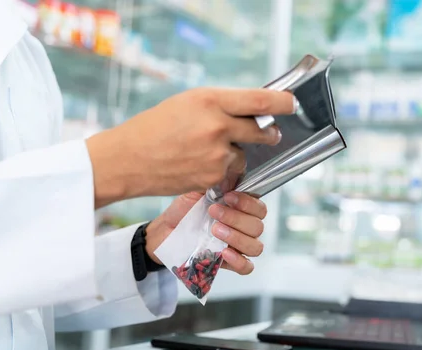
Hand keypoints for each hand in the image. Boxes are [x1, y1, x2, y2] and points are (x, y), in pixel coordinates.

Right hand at [86, 87, 294, 208]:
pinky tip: (197, 164)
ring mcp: (216, 154)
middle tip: (270, 133)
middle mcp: (217, 126)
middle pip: (262, 130)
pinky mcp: (213, 177)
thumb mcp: (187, 103)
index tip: (293, 104)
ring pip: (244, 154)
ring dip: (235, 153)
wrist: (128, 159)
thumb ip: (220, 105)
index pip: (260, 100)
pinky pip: (230, 172)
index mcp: (210, 100)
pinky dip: (221, 170)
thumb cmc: (155, 127)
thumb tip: (252, 111)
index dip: (283, 102)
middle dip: (269, 133)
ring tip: (205, 151)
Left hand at [146, 192, 266, 274]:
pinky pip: (246, 267)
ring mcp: (237, 247)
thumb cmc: (183, 210)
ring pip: (255, 247)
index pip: (259, 208)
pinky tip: (224, 252)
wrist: (165, 230)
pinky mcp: (228, 263)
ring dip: (237, 237)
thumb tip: (230, 178)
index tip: (227, 196)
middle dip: (236, 218)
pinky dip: (239, 261)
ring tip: (215, 231)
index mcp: (241, 210)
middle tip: (213, 212)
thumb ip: (216, 184)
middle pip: (257, 227)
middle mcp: (243, 228)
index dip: (247, 203)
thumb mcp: (198, 191)